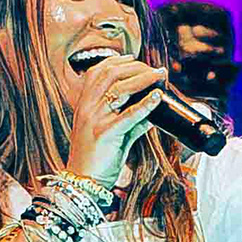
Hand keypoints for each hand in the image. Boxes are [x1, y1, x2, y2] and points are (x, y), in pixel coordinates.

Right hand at [58, 53, 171, 188]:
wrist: (82, 183)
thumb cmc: (96, 160)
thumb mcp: (111, 135)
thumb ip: (131, 123)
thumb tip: (152, 114)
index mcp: (84, 105)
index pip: (97, 72)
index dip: (116, 61)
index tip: (133, 59)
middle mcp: (87, 108)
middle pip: (110, 75)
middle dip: (135, 67)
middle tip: (155, 69)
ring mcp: (95, 120)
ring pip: (120, 89)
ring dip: (143, 78)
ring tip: (159, 76)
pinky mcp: (106, 134)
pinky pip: (128, 115)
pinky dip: (145, 104)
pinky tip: (157, 97)